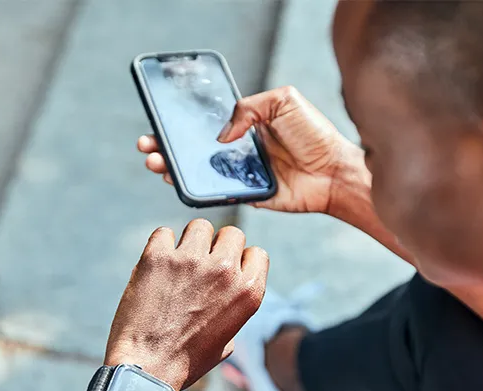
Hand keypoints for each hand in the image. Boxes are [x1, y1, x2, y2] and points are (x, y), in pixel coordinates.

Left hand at [104, 219, 267, 390]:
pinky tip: (157, 266)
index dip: (242, 261)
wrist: (146, 368)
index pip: (257, 252)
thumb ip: (233, 309)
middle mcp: (224, 271)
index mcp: (247, 291)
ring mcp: (191, 260)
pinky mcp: (158, 256)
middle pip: (232, 233)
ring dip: (191, 241)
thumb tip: (226, 294)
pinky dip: (160, 246)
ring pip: (200, 227)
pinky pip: (164, 232)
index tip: (227, 271)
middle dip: (219, 246)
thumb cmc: (185, 360)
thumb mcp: (227, 340)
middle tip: (201, 266)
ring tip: (178, 263)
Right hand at [138, 86, 366, 214]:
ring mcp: (242, 175)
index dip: (179, 125)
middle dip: (166, 148)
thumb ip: (248, 108)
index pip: (204, 125)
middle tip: (148, 147)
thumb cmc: (314, 134)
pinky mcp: (248, 196)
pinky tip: (182, 183)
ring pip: (200, 174)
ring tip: (156, 163)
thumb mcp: (283, 101)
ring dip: (174, 169)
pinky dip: (199, 190)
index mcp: (246, 127)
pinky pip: (219, 194)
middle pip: (193, 151)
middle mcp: (240, 151)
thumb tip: (222, 136)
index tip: (157, 123)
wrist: (334, 170)